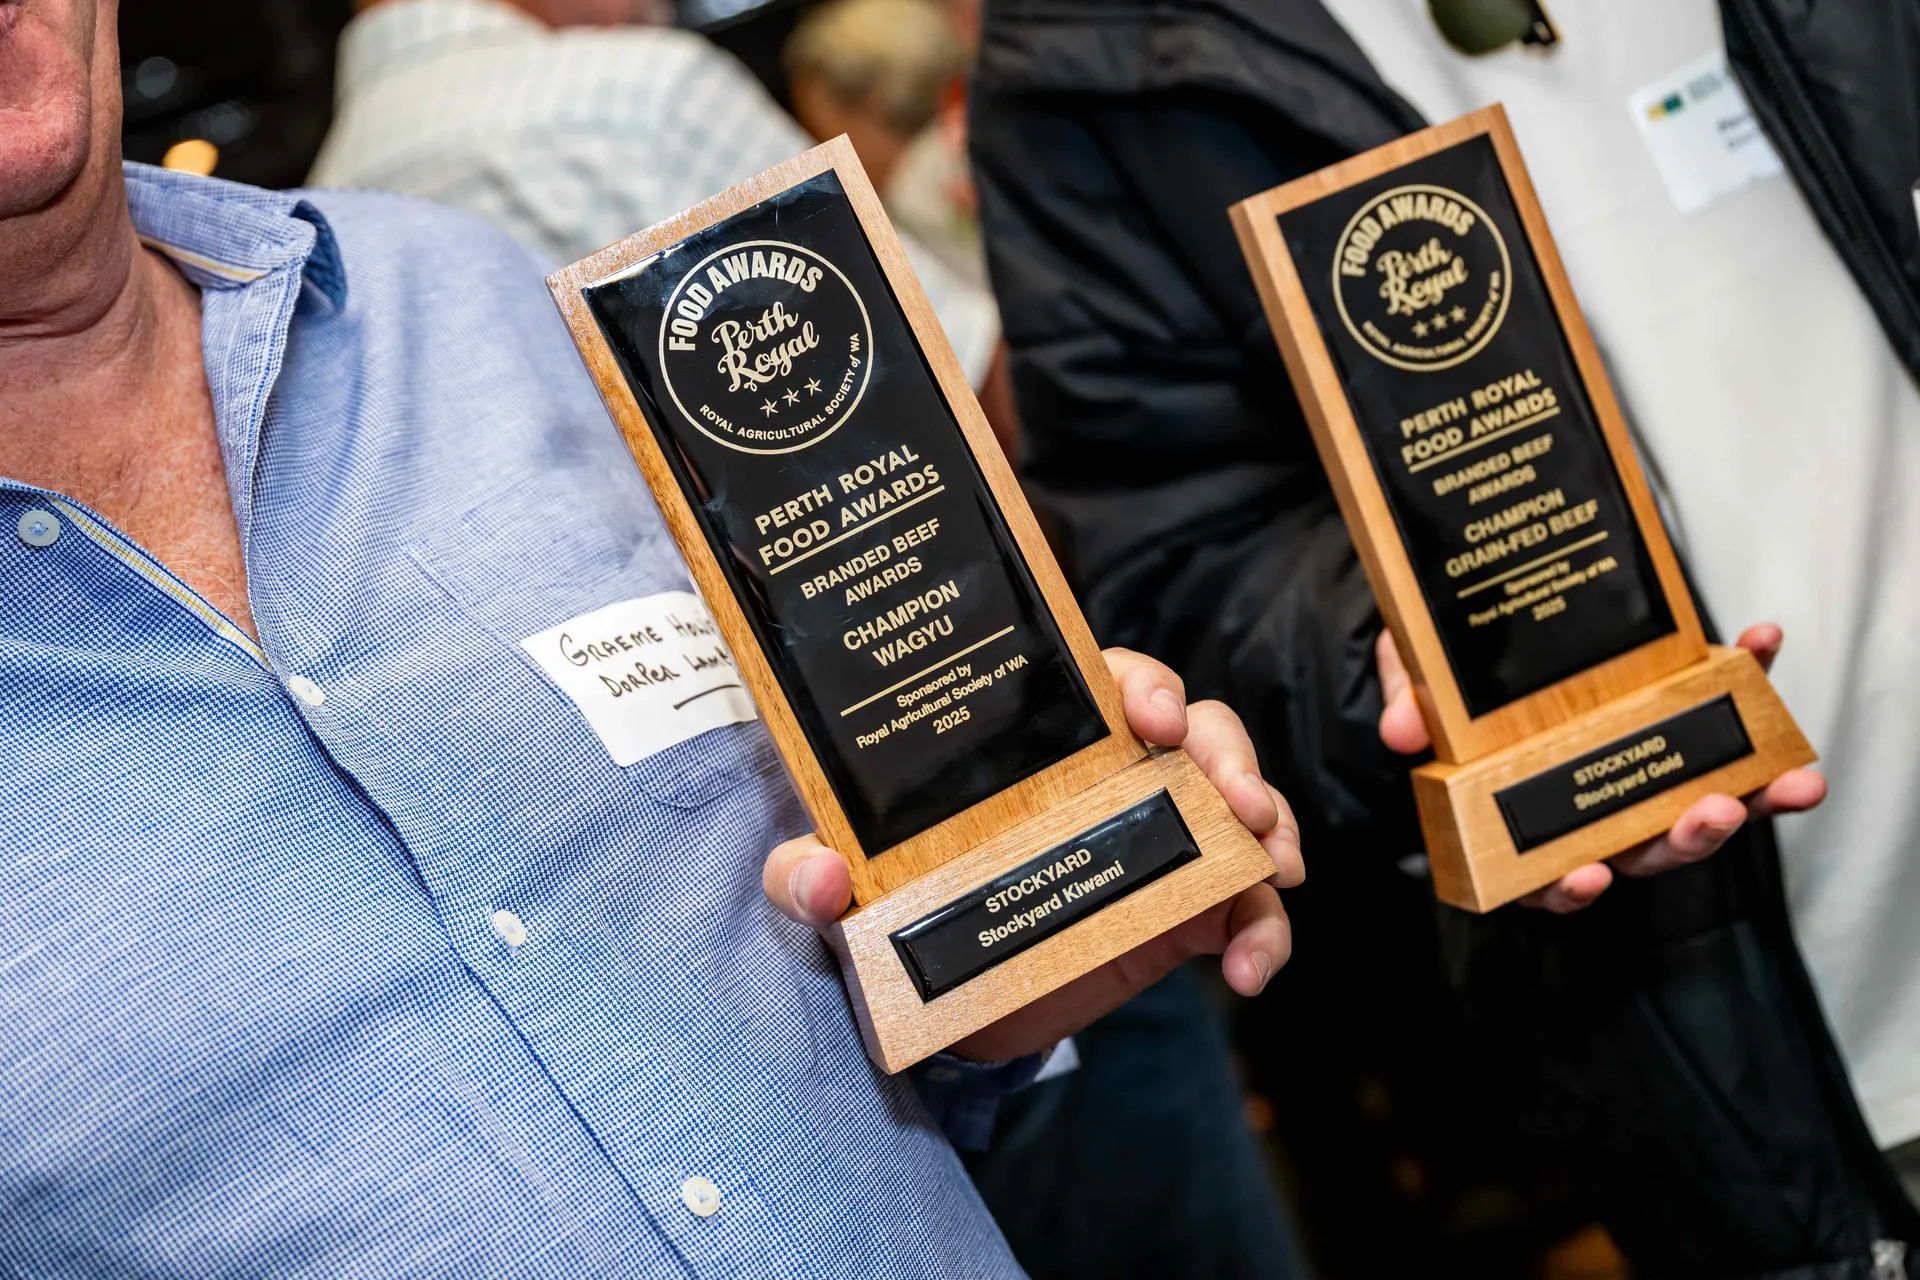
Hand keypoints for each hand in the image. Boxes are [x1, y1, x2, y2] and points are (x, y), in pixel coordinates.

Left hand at [763, 647, 1304, 1060]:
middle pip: (1194, 728)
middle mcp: (1109, 773)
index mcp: (1038, 743)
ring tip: (1271, 872)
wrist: (940, 1001)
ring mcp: (1157, 836)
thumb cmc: (894, 907)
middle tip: (1234, 799)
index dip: (1140, 682)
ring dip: (1270, 826)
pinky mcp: (1183, 906)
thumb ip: (809, 878)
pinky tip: (1250, 971)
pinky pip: (1247, 904)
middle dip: (1227, 752)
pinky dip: (1263, 930)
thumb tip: (820, 876)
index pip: (1103, 679)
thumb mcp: (841, 891)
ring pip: (1238, 803)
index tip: (1150, 714)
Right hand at [1376, 623, 1824, 911]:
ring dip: (1752, 796)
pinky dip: (1751, 678)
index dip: (1570, 888)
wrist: (1471, 614)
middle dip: (1688, 837)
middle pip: (1644, 849)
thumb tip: (1401, 733)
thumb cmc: (1444, 675)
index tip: (1590, 876)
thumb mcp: (1416, 683)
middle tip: (1712, 810)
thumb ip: (1412, 706)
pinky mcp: (1676, 710)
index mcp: (1527, 821)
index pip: (1547, 878)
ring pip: (1700, 803)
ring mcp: (1641, 765)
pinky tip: (1759, 642)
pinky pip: (1723, 709)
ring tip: (1788, 780)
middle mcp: (1593, 807)